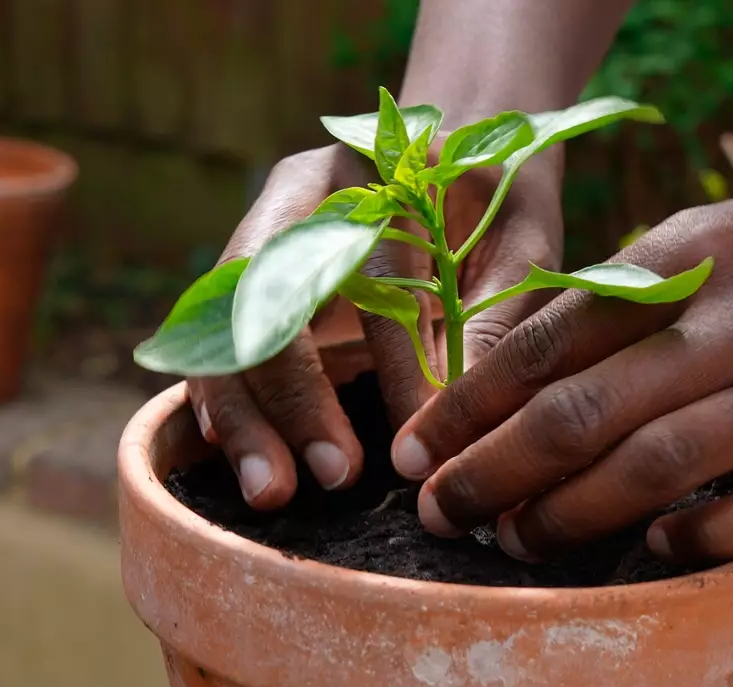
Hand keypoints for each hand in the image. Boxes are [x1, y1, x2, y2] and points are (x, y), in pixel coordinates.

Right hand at [190, 144, 563, 507]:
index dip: (394, 362)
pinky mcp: (246, 288)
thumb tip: (462, 417)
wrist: (454, 149)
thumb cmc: (499, 201)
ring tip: (270, 490)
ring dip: (243, 414)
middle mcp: (301, 200)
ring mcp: (261, 242)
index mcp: (375, 173)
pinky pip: (213, 345)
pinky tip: (225, 456)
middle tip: (332, 476)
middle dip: (294, 395)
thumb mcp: (519, 245)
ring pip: (225, 326)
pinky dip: (215, 401)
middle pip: (270, 295)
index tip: (416, 438)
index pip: (374, 274)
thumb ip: (495, 318)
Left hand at [392, 191, 732, 562]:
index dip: (472, 406)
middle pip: (590, 408)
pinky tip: (654, 547)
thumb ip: (622, 297)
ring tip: (518, 541)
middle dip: (497, 471)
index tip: (417, 455)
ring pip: (664, 462)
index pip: (553, 337)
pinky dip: (704, 533)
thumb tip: (507, 366)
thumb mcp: (714, 240)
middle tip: (442, 515)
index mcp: (694, 255)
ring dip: (576, 513)